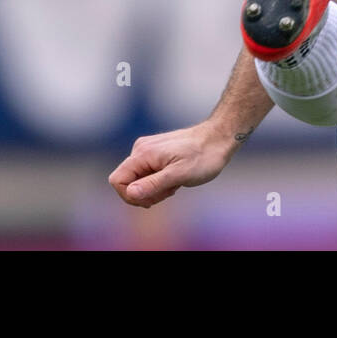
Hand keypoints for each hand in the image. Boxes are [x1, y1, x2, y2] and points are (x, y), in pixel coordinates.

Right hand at [109, 121, 237, 207]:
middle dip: (145, 193)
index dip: (130, 196)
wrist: (219, 138)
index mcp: (143, 153)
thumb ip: (153, 184)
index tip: (153, 199)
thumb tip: (130, 193)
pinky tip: (176, 179)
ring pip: (138, 179)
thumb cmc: (203, 157)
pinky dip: (159, 182)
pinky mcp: (156, 153)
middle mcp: (141, 149)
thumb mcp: (179, 175)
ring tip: (175, 184)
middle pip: (127, 182)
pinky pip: (147, 174)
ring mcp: (148, 150)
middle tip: (169, 191)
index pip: (117, 180)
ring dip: (154, 188)